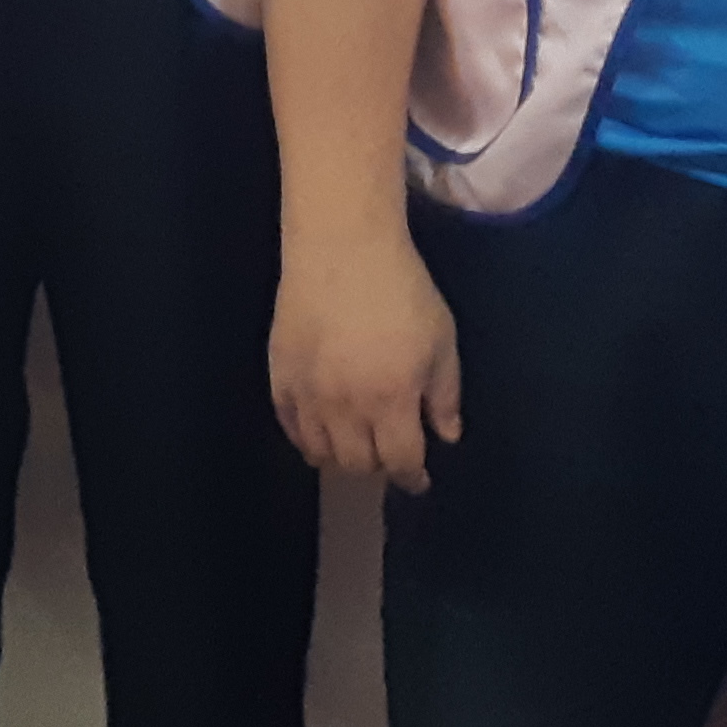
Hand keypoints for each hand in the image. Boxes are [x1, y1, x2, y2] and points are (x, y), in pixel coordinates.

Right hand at [271, 221, 462, 491]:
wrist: (342, 247)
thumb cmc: (402, 290)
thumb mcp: (441, 339)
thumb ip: (445, 394)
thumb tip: (446, 437)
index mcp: (392, 399)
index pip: (400, 461)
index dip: (412, 478)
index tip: (418, 480)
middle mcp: (346, 406)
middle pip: (358, 464)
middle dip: (378, 467)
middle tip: (388, 453)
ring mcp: (308, 393)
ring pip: (320, 452)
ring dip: (341, 457)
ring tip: (353, 445)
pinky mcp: (280, 375)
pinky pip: (289, 426)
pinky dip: (305, 438)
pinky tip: (319, 432)